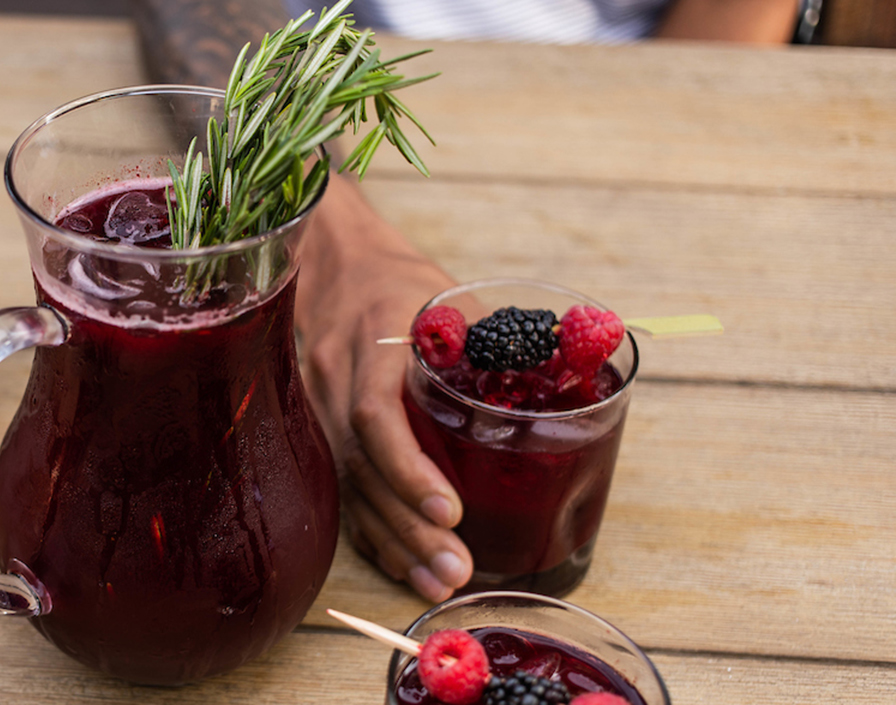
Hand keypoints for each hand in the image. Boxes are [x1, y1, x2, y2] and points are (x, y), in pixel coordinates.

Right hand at [296, 177, 472, 601]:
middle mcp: (335, 381)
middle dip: (410, 526)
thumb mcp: (451, 296)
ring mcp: (320, 411)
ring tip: (439, 582)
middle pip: (363, 467)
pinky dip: (375, 534)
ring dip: (395, 543)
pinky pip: (344, 492)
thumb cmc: (401, 283)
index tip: (450, 509)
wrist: (334, 266)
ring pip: (351, 489)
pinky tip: (405, 566)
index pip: (375, 414)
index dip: (409, 468)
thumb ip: (502, 338)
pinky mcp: (321, 434)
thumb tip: (585, 363)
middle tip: (457, 568)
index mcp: (371, 343)